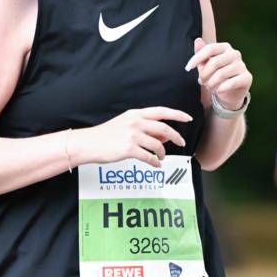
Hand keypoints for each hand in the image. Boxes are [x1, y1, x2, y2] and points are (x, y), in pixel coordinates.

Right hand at [75, 107, 192, 168]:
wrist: (88, 143)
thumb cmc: (106, 135)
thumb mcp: (125, 125)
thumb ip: (144, 128)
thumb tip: (164, 135)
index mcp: (135, 114)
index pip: (161, 111)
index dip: (177, 114)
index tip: (188, 118)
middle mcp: (135, 122)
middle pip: (164, 128)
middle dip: (176, 136)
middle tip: (181, 143)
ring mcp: (132, 136)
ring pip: (158, 144)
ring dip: (163, 152)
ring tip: (161, 157)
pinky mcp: (129, 149)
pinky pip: (149, 157)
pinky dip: (155, 162)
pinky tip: (156, 164)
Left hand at [185, 37, 252, 110]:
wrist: (229, 93)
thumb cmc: (215, 76)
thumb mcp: (205, 65)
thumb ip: (201, 54)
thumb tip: (197, 40)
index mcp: (225, 47)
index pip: (210, 49)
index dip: (197, 58)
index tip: (187, 68)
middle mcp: (235, 54)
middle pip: (215, 62)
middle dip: (204, 74)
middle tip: (201, 81)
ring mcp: (242, 65)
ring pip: (222, 74)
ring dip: (211, 83)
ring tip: (209, 87)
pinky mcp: (247, 77)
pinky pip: (232, 82)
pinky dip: (221, 88)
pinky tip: (218, 91)